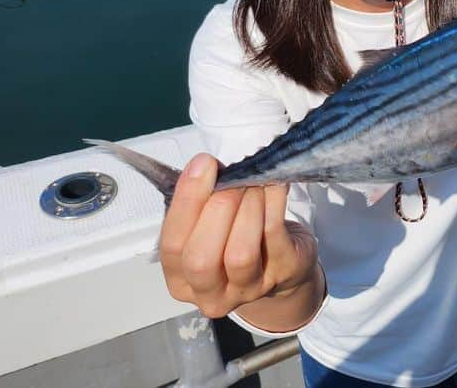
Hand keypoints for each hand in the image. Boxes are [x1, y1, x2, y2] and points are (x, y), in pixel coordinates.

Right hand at [159, 154, 319, 318]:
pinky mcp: (283, 271)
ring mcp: (249, 288)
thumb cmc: (236, 238)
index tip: (202, 164)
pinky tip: (273, 184)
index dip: (186, 202)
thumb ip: (199, 205)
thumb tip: (204, 168)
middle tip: (231, 176)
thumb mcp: (208, 227)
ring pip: (240, 253)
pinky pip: (274, 234)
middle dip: (216, 208)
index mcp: (181, 279)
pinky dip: (273, 201)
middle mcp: (211, 292)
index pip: (172, 246)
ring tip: (252, 181)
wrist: (284, 266)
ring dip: (246, 206)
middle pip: (201, 259)